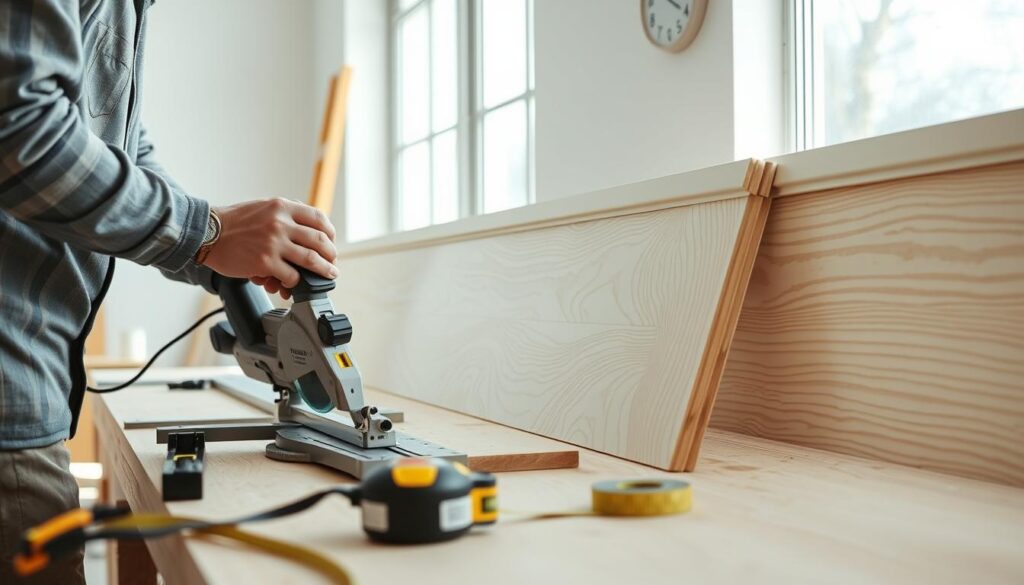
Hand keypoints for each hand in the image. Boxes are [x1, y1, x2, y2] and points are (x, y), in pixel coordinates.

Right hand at [199, 198, 337, 295]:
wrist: (207, 233)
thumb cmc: (233, 222)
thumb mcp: (263, 207)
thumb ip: (285, 213)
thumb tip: (307, 225)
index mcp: (282, 207)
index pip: (319, 218)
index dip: (330, 233)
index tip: (331, 242)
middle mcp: (281, 223)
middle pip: (320, 240)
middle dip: (331, 255)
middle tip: (332, 262)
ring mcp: (274, 243)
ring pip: (311, 259)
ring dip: (324, 270)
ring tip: (329, 275)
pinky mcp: (265, 263)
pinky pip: (291, 276)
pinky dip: (295, 282)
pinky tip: (293, 284)